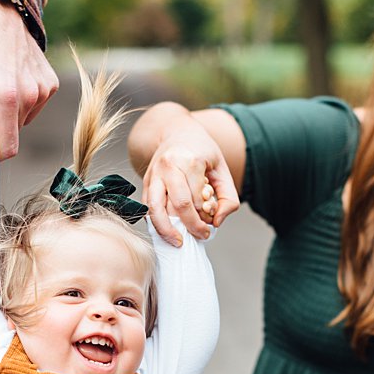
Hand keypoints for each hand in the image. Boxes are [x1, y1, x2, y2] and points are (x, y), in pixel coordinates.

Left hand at [0, 0, 57, 156]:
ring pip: (20, 122)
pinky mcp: (49, 82)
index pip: (4, 150)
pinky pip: (31, 107)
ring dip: (2, 113)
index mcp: (5, 98)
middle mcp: (30, 96)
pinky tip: (5, 77)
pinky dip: (16, 101)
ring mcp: (43, 89)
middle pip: (10, 136)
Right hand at [140, 121, 240, 244]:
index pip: (198, 198)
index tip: (211, 224)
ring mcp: (153, 174)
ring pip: (155, 208)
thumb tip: (217, 221)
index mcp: (190, 160)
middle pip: (178, 205)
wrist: (175, 131)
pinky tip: (165, 231)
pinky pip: (147, 206)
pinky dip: (155, 222)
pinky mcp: (145, 181)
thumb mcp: (222, 168)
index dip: (205, 216)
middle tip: (201, 236)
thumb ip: (228, 196)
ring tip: (177, 242)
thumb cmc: (201, 151)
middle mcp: (168, 167)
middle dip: (190, 225)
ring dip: (166, 230)